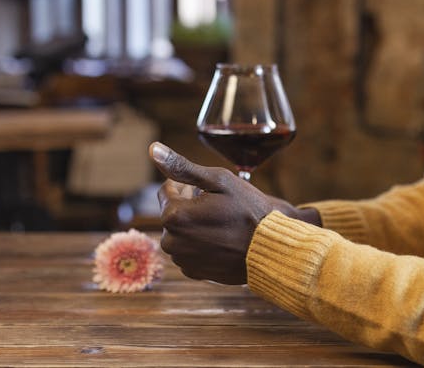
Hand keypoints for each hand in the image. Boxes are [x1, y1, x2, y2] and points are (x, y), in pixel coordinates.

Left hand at [148, 141, 317, 284]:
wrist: (270, 249)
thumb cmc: (248, 211)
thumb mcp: (219, 181)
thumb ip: (182, 167)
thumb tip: (153, 149)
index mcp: (174, 215)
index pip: (167, 191)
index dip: (187, 186)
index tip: (209, 190)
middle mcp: (171, 241)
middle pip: (173, 214)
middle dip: (190, 207)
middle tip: (219, 207)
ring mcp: (182, 260)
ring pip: (181, 233)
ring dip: (195, 227)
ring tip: (223, 225)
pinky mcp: (193, 273)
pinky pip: (189, 252)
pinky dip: (201, 245)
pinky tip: (222, 242)